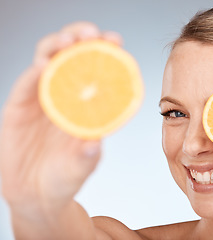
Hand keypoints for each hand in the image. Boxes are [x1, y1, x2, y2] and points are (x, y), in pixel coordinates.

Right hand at [0, 22, 121, 216]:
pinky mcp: (18, 109)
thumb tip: (95, 143)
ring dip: (56, 48)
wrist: (36, 196)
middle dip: (81, 39)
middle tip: (92, 34)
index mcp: (87, 107)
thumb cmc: (65, 178)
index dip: (106, 53)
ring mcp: (41, 101)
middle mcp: (66, 98)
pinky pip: (24, 86)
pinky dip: (32, 74)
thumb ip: (87, 156)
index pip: (97, 72)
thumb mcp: (81, 167)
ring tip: (68, 42)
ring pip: (46, 63)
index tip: (115, 40)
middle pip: (72, 58)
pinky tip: (41, 66)